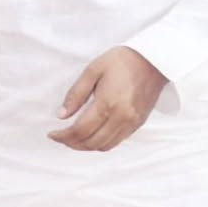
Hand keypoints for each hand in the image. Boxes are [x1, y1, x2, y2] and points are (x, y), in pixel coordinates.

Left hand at [48, 46, 167, 152]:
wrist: (154, 60)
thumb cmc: (122, 61)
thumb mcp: (93, 70)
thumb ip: (76, 94)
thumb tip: (62, 115)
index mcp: (108, 103)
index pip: (80, 130)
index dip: (63, 136)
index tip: (52, 134)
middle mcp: (121, 117)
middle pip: (91, 142)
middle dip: (71, 144)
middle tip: (61, 137)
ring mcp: (132, 122)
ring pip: (104, 146)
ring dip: (86, 146)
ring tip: (73, 139)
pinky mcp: (138, 123)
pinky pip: (116, 142)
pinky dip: (101, 143)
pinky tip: (92, 135)